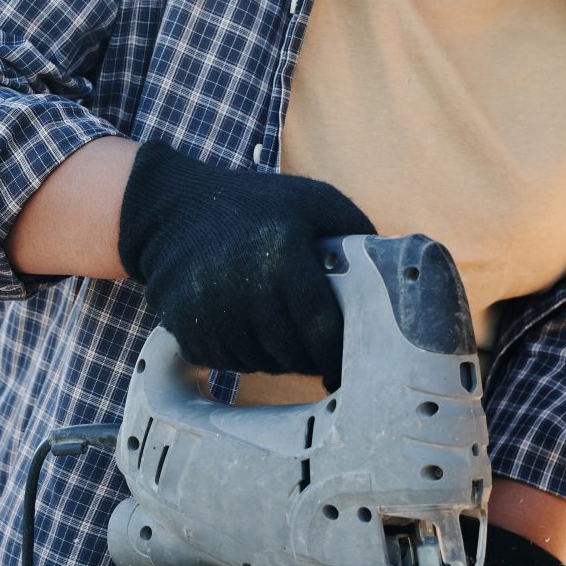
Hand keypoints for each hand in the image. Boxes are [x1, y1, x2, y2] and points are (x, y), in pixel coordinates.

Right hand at [116, 140, 374, 384]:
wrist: (169, 210)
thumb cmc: (252, 204)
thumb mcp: (309, 199)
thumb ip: (354, 229)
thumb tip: (395, 270)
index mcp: (282, 255)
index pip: (321, 328)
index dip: (337, 355)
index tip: (346, 366)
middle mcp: (244, 286)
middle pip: (292, 354)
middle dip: (309, 358)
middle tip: (316, 350)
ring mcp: (210, 310)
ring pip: (259, 363)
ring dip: (275, 358)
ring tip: (280, 334)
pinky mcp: (185, 327)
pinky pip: (225, 362)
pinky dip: (241, 355)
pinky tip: (246, 330)